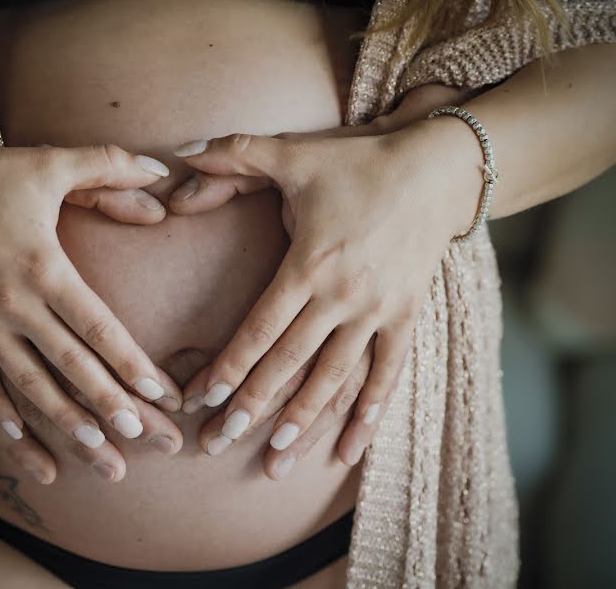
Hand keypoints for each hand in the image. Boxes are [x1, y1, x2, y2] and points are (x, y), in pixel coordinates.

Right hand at [0, 142, 182, 481]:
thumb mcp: (48, 163)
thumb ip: (107, 165)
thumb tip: (162, 171)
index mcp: (43, 266)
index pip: (98, 327)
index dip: (132, 363)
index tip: (162, 395)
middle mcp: (12, 304)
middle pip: (71, 367)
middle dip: (112, 408)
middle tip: (147, 441)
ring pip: (29, 388)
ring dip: (64, 426)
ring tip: (99, 457)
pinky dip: (2, 422)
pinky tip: (26, 450)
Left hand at [170, 85, 471, 464]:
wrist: (437, 168)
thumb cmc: (359, 162)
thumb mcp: (293, 153)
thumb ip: (233, 155)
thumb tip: (179, 157)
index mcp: (310, 264)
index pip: (261, 328)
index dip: (230, 367)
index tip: (203, 400)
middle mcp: (343, 297)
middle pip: (290, 363)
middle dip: (252, 407)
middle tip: (218, 445)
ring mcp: (379, 312)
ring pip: (334, 378)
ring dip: (303, 421)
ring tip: (275, 461)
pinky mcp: (407, 317)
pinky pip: (388, 374)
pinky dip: (369, 413)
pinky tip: (349, 451)